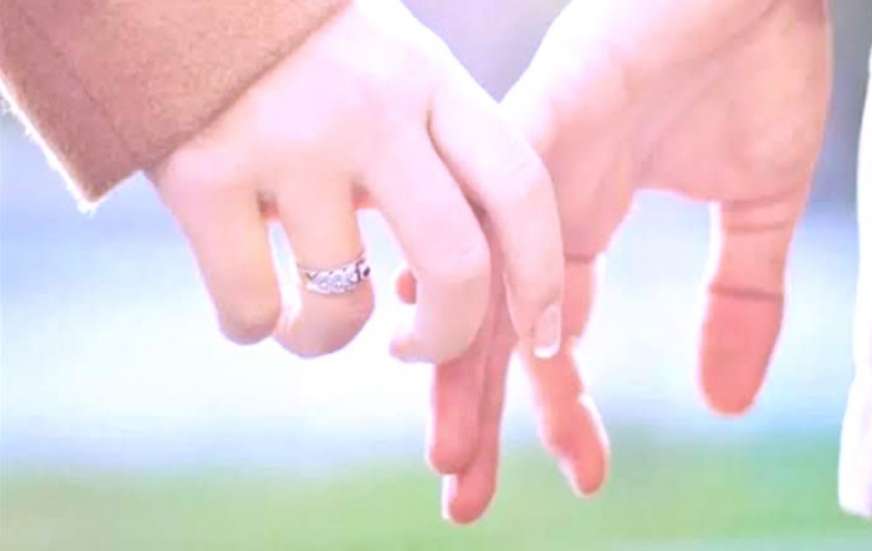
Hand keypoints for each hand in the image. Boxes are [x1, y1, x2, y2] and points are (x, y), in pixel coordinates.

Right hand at [147, 0, 563, 363]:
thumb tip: (470, 253)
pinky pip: (250, 307)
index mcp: (428, 79)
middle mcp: (370, 111)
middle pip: (455, 264)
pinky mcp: (204, 176)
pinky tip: (249, 307)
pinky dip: (253, 327)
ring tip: (304, 324)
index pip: (519, 188)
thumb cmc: (294, 44)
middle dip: (447, 340)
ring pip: (342, 305)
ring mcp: (287, 142)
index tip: (541, 333)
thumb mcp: (385, 61)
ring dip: (325, 339)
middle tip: (413, 351)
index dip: (541, 276)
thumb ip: (434, 135)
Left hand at [410, 0, 831, 522]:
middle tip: (461, 494)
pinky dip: (497, 269)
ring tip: (449, 453)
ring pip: (476, 278)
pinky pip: (505, 205)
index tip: (584, 474)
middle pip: (490, 325)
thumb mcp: (760, 208)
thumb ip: (742, 299)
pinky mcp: (547, 114)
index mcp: (583, 226)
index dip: (560, 409)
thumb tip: (728, 400)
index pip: (550, 336)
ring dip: (460, 364)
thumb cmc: (751, 64)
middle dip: (479, 412)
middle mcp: (541, 207)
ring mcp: (534, 164)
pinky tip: (473, 335)